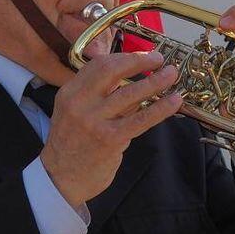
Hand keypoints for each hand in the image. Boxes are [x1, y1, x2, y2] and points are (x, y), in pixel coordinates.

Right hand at [40, 50, 180, 207]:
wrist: (61, 178)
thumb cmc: (72, 144)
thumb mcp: (75, 112)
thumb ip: (99, 95)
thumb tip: (134, 80)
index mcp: (70, 92)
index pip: (98, 65)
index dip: (124, 56)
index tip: (142, 55)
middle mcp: (79, 102)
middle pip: (113, 71)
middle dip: (139, 61)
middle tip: (159, 59)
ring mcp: (94, 120)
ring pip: (130, 93)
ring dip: (155, 82)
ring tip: (171, 75)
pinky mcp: (109, 139)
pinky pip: (140, 119)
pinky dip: (160, 108)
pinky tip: (173, 101)